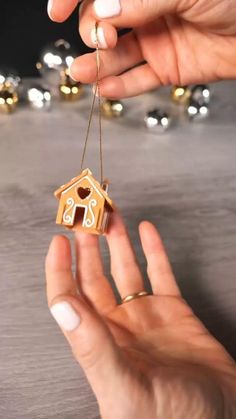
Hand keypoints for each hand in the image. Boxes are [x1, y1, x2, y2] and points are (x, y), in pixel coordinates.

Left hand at [45, 212, 235, 418]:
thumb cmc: (170, 418)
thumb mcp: (125, 387)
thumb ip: (93, 347)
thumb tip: (61, 307)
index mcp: (100, 343)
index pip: (70, 298)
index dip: (60, 269)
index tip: (58, 241)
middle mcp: (119, 326)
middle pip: (94, 278)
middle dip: (87, 247)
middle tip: (84, 219)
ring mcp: (146, 317)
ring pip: (126, 271)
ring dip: (116, 243)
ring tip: (110, 217)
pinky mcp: (174, 311)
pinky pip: (161, 273)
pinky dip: (153, 251)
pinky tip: (146, 232)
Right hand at [47, 0, 235, 96]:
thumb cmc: (232, 0)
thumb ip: (141, 2)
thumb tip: (102, 12)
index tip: (56, 11)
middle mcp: (145, 11)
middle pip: (102, 23)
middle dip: (94, 31)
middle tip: (102, 37)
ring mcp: (155, 41)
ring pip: (116, 55)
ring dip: (96, 64)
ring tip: (82, 72)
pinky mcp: (166, 68)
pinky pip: (138, 79)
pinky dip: (121, 86)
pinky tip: (105, 88)